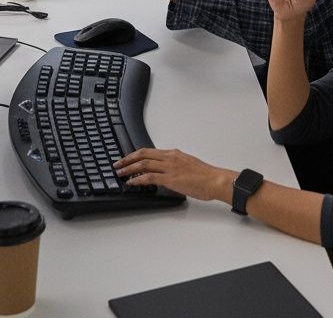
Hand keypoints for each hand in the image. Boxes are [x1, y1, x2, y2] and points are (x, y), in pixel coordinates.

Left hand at [114, 147, 233, 202]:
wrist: (215, 180)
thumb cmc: (205, 176)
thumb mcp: (188, 165)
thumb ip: (175, 166)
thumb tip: (165, 173)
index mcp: (174, 154)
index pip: (149, 151)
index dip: (135, 155)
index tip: (127, 159)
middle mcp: (170, 157)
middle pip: (143, 154)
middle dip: (128, 159)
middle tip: (117, 164)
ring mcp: (170, 167)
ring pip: (144, 164)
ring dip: (129, 168)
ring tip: (120, 173)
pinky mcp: (171, 179)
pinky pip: (150, 177)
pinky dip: (138, 179)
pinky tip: (131, 182)